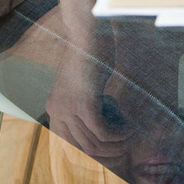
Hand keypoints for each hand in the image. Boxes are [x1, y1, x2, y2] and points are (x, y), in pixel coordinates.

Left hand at [44, 42, 133, 163]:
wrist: (87, 31)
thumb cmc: (88, 50)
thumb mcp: (81, 80)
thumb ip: (83, 100)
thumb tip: (98, 121)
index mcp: (53, 107)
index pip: (68, 143)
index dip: (90, 149)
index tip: (109, 147)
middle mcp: (56, 111)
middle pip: (81, 147)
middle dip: (105, 151)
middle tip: (124, 146)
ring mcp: (68, 108)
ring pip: (93, 142)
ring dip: (114, 144)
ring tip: (129, 136)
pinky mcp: (84, 103)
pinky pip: (102, 131)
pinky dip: (118, 134)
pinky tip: (129, 129)